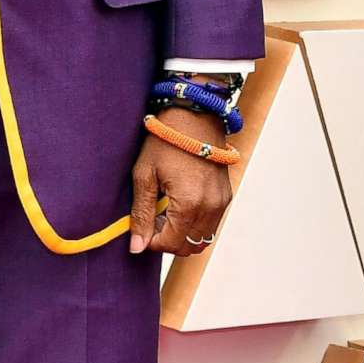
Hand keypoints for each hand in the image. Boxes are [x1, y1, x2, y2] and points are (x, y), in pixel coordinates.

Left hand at [128, 133, 233, 257]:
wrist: (193, 115)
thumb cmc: (165, 141)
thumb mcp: (144, 176)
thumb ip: (142, 215)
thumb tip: (137, 248)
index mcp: (189, 203)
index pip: (170, 243)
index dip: (152, 242)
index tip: (141, 228)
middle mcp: (211, 207)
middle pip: (188, 246)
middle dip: (167, 240)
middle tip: (152, 220)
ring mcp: (221, 202)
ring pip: (202, 239)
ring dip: (182, 234)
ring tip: (165, 212)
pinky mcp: (226, 196)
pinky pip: (211, 224)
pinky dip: (194, 224)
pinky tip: (179, 205)